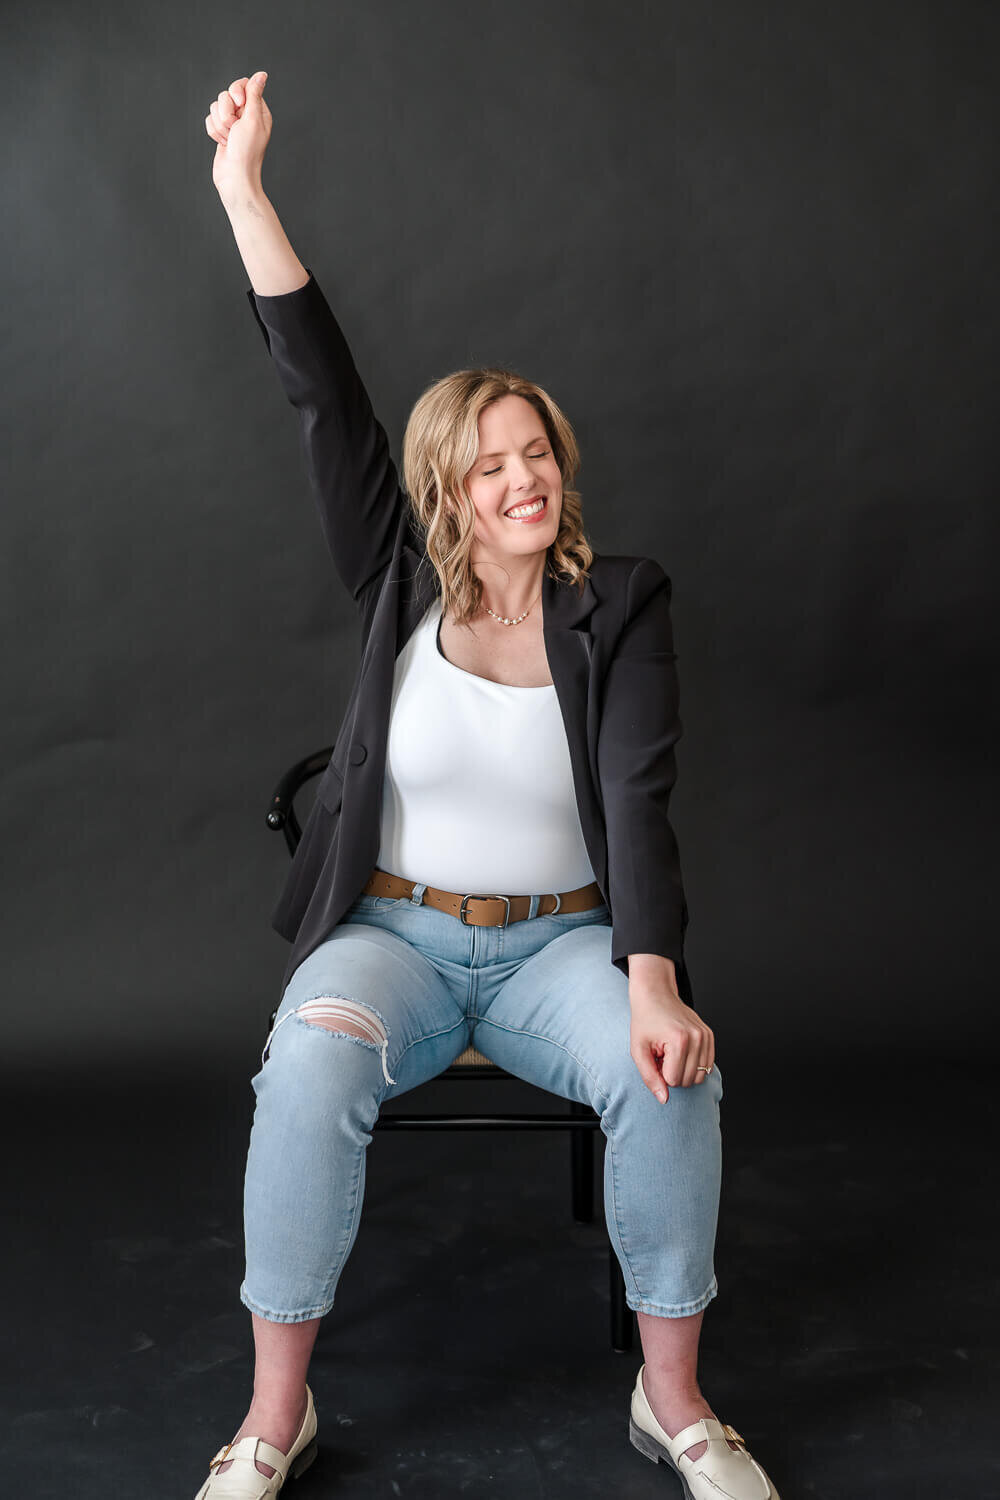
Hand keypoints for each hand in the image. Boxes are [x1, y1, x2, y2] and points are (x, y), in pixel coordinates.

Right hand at [205, 71, 271, 204]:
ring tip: (229, 139)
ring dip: (220, 125)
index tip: (239, 104)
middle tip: (234, 128)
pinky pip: (209, 120)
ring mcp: (232, 124)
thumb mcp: (252, 119)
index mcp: (258, 110)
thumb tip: (262, 74)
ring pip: (215, 108)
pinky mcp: (221, 131)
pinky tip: (223, 144)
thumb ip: (254, 94)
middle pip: (225, 95)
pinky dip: (214, 132)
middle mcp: (245, 115)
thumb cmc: (246, 151)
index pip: (242, 85)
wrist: (234, 177)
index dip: (236, 92)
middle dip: (226, 112)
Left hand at [628, 981, 714, 1102]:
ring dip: (684, 1070)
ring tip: (672, 1053)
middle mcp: (697, 1038)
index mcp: (679, 1040)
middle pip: (688, 1080)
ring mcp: (706, 1036)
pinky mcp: (710, 1036)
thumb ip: (649, 1077)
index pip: (673, 1080)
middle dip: (673, 1074)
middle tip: (663, 1055)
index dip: (660, 1073)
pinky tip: (682, 1051)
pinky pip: (707, 1066)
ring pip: (700, 1076)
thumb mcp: (638, 1050)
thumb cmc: (645, 1021)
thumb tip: (664, 1099)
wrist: (655, 995)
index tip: (655, 1056)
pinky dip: (693, 1064)